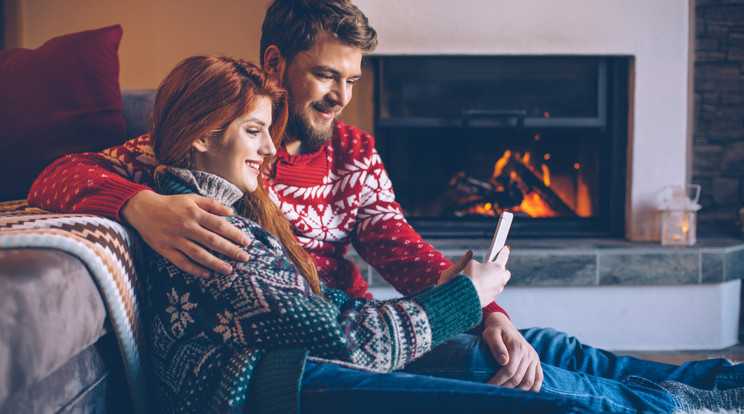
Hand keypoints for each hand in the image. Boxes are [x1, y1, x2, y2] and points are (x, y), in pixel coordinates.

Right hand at [121, 190, 249, 277]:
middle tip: (244, 258)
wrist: (142, 208)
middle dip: (230, 250)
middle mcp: (186, 226)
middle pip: (212, 241)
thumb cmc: (171, 203)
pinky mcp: (165, 249)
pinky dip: (194, 269)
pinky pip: (181, 262)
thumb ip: (212, 204)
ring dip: (215, 263)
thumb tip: (231, 212)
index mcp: (194, 213)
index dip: (234, 234)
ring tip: (229, 270)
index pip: (219, 225)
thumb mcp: (192, 199)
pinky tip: (206, 275)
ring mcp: (175, 239)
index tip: (247, 242)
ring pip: (198, 254)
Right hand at [440, 247, 510, 307]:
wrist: (466, 294)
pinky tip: (480, 286)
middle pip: (505, 272)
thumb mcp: (472, 263)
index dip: (504, 250)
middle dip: (500, 269)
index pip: (503, 256)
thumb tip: (479, 266)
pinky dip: (489, 288)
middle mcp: (501, 278)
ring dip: (494, 280)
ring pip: (500, 282)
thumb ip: (478, 262)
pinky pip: (493, 290)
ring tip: (483, 278)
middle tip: (491, 268)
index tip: (506, 248)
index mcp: (498, 267)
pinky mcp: (493, 297)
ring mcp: (498, 288)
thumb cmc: (470, 277)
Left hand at [483, 312, 542, 390]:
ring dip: (518, 391)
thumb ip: (496, 346)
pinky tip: (525, 395)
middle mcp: (529, 354)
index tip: (489, 386)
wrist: (504, 325)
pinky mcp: (536, 362)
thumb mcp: (491, 334)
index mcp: (518, 347)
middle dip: (506, 388)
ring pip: (529, 381)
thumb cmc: (495, 331)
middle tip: (494, 393)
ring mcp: (534, 358)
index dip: (499, 381)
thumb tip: (503, 361)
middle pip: (519, 378)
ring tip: (506, 395)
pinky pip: (539, 378)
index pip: (509, 370)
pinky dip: (534, 388)